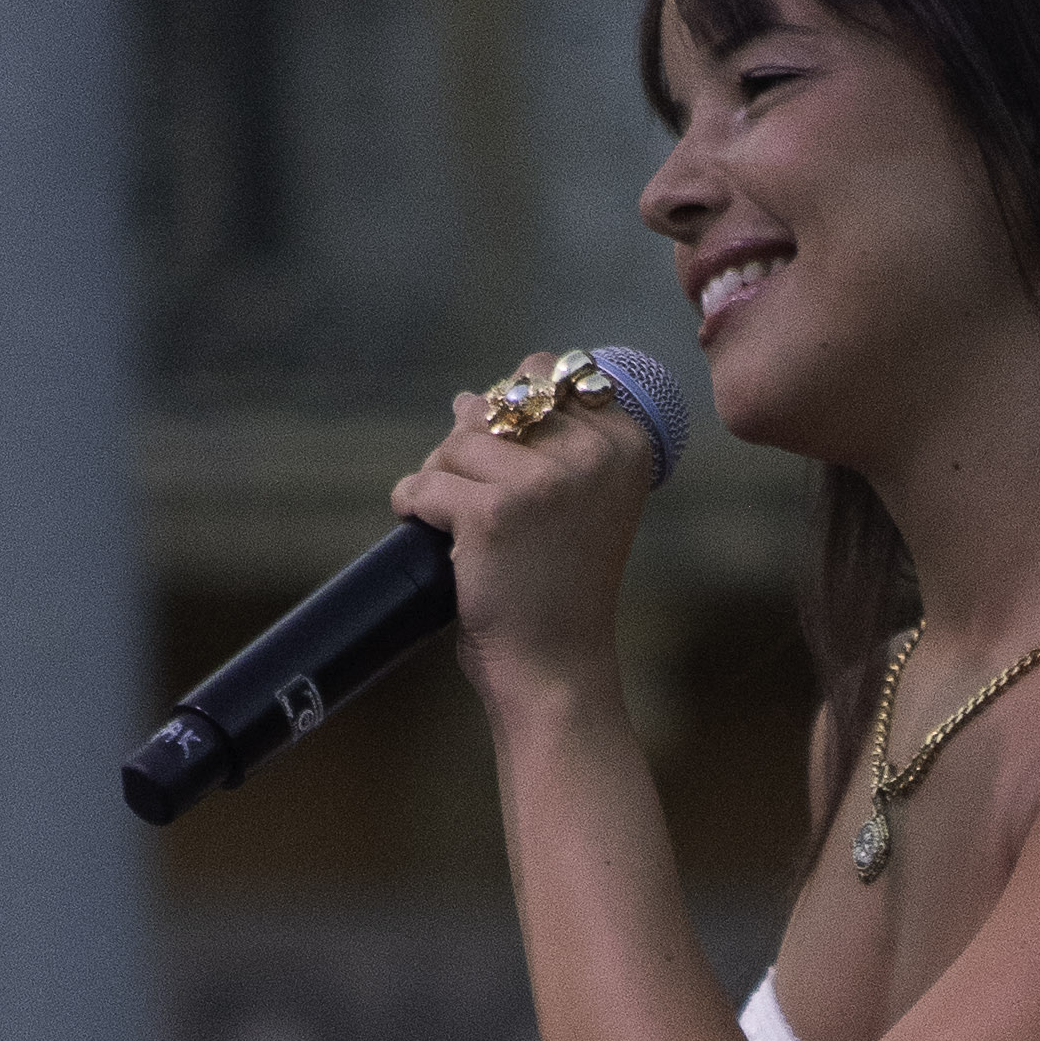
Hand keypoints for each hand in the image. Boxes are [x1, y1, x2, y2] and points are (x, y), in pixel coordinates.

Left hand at [395, 353, 658, 706]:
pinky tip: (430, 535)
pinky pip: (426, 483)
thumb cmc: (559, 587)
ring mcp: (543, 480)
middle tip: (478, 499)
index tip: (517, 471)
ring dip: (440, 478)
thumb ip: (540, 443)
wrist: (555, 666)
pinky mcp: (492, 510)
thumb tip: (464, 398)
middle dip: (472, 445)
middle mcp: (592, 454)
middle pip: (498, 403)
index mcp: (625, 443)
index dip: (515, 411)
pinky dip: (414, 506)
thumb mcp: (575, 503)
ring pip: (456, 442)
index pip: (549, 374)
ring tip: (456, 525)